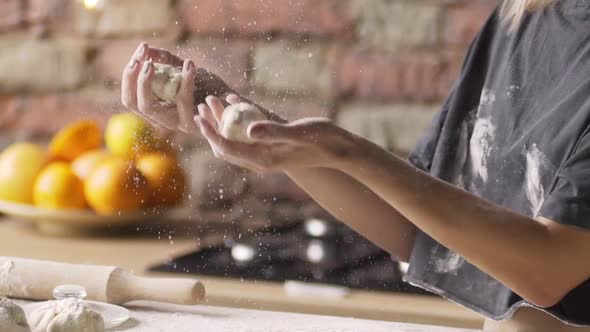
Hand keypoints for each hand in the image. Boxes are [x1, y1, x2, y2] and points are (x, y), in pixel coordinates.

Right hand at [121, 43, 231, 133]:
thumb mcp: (184, 70)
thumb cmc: (209, 87)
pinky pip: (182, 104)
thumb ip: (166, 60)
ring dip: (148, 83)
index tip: (140, 52)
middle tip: (144, 60)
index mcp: (157, 108)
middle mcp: (163, 119)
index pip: (130, 97)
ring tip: (154, 62)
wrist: (235, 102)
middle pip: (135, 104)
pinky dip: (184, 82)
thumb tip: (145, 48)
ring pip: (151, 107)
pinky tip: (190, 65)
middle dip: (134, 80)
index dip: (129, 75)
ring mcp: (177, 123)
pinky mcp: (194, 123)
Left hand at [194, 94, 358, 172]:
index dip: (211, 133)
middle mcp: (261, 158)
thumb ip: (274, 132)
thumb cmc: (322, 141)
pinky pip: (249, 132)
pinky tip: (235, 100)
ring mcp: (266, 152)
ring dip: (222, 120)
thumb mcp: (298, 133)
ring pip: (236, 138)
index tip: (199, 118)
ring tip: (212, 100)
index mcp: (263, 159)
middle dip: (212, 127)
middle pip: (227, 145)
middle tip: (201, 107)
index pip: (228, 149)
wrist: (340, 149)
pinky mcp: (273, 143)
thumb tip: (248, 129)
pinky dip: (239, 117)